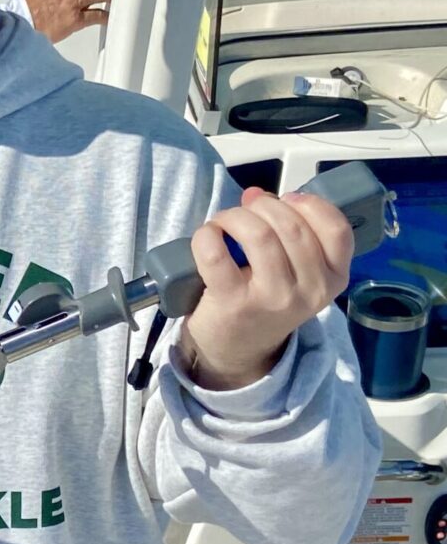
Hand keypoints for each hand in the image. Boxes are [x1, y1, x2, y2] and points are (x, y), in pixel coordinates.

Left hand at [180, 188, 352, 389]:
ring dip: (234, 217)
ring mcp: (273, 298)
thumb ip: (288, 233)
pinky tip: (207, 236)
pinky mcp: (234, 303)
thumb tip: (255, 194)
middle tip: (245, 211)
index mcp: (333, 278)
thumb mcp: (296, 273)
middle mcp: (310, 290)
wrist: (236, 349)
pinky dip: (207, 235)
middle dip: (263, 206)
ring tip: (223, 223)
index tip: (286, 199)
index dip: (308, 203)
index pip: (336, 229)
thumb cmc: (266, 299)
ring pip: (258, 235)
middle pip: (291, 226)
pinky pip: (217, 254)